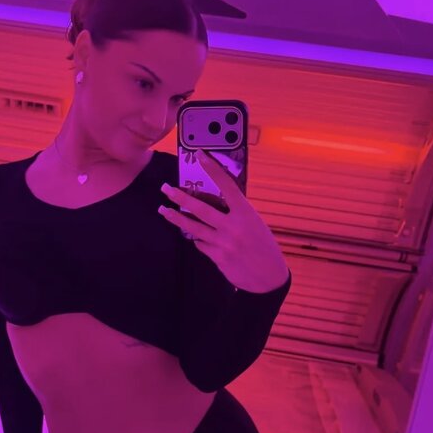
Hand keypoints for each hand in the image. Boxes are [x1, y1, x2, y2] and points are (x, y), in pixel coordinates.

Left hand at [159, 149, 288, 292]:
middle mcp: (233, 226)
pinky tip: (196, 237)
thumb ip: (237, 213)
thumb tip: (216, 202)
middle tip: (165, 189)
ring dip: (176, 218)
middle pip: (200, 208)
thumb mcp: (255, 224)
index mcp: (246, 213)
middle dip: (180, 197)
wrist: (268, 277)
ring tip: (163, 210)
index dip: (213, 169)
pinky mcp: (217, 257)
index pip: (227, 185)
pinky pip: (200, 244)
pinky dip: (197, 239)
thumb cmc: (263, 246)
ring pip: (193, 227)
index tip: (200, 155)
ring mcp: (223, 243)